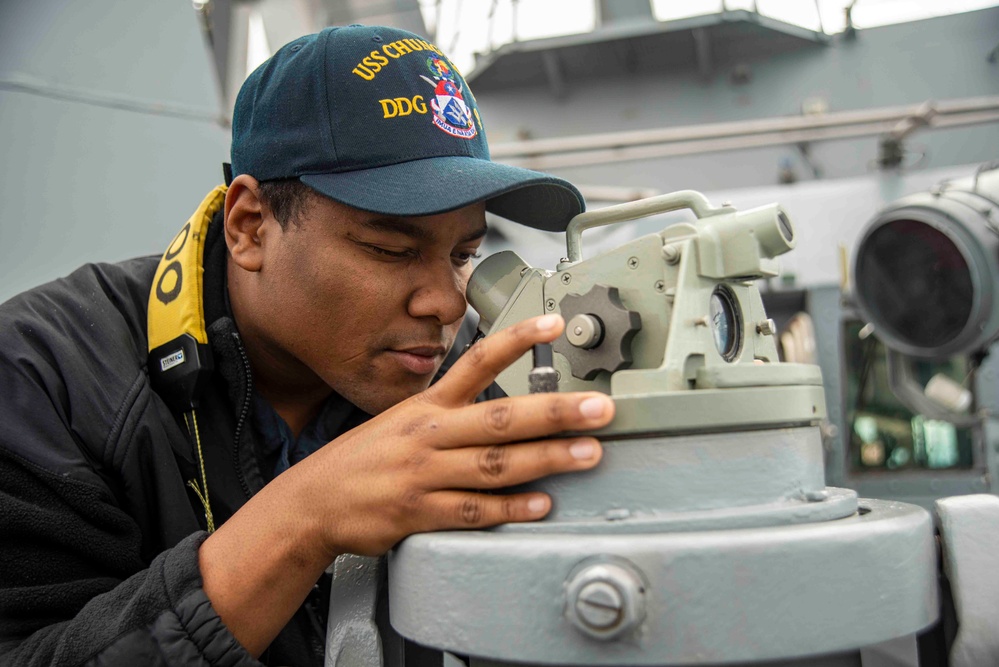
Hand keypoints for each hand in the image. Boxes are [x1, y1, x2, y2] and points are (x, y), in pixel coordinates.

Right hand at [199, 313, 612, 655]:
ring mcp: (423, 474)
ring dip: (546, 459)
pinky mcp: (418, 513)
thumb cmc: (364, 460)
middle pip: (499, 417)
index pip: (475, 362)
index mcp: (426, 406)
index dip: (515, 341)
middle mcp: (428, 434)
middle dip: (554, 410)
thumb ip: (452, 412)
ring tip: (588, 453)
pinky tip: (541, 504)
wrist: (312, 502)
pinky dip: (510, 508)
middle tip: (599, 407)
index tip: (552, 323)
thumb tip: (505, 405)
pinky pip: (472, 511)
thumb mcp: (401, 420)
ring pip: (494, 464)